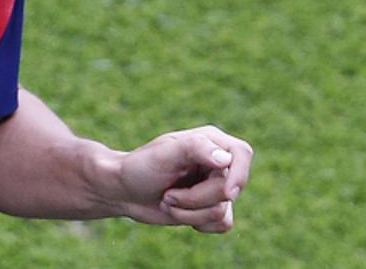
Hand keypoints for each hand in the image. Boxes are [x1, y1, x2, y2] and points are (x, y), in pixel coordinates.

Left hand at [115, 125, 252, 232]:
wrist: (123, 191)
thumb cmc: (141, 167)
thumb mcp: (164, 154)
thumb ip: (195, 149)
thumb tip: (225, 159)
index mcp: (210, 141)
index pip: (241, 153)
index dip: (239, 174)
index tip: (226, 192)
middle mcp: (217, 162)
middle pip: (228, 190)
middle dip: (194, 199)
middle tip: (167, 194)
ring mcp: (215, 185)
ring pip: (222, 211)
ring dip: (189, 213)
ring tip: (167, 200)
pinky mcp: (211, 207)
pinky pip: (223, 224)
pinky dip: (197, 223)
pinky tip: (178, 213)